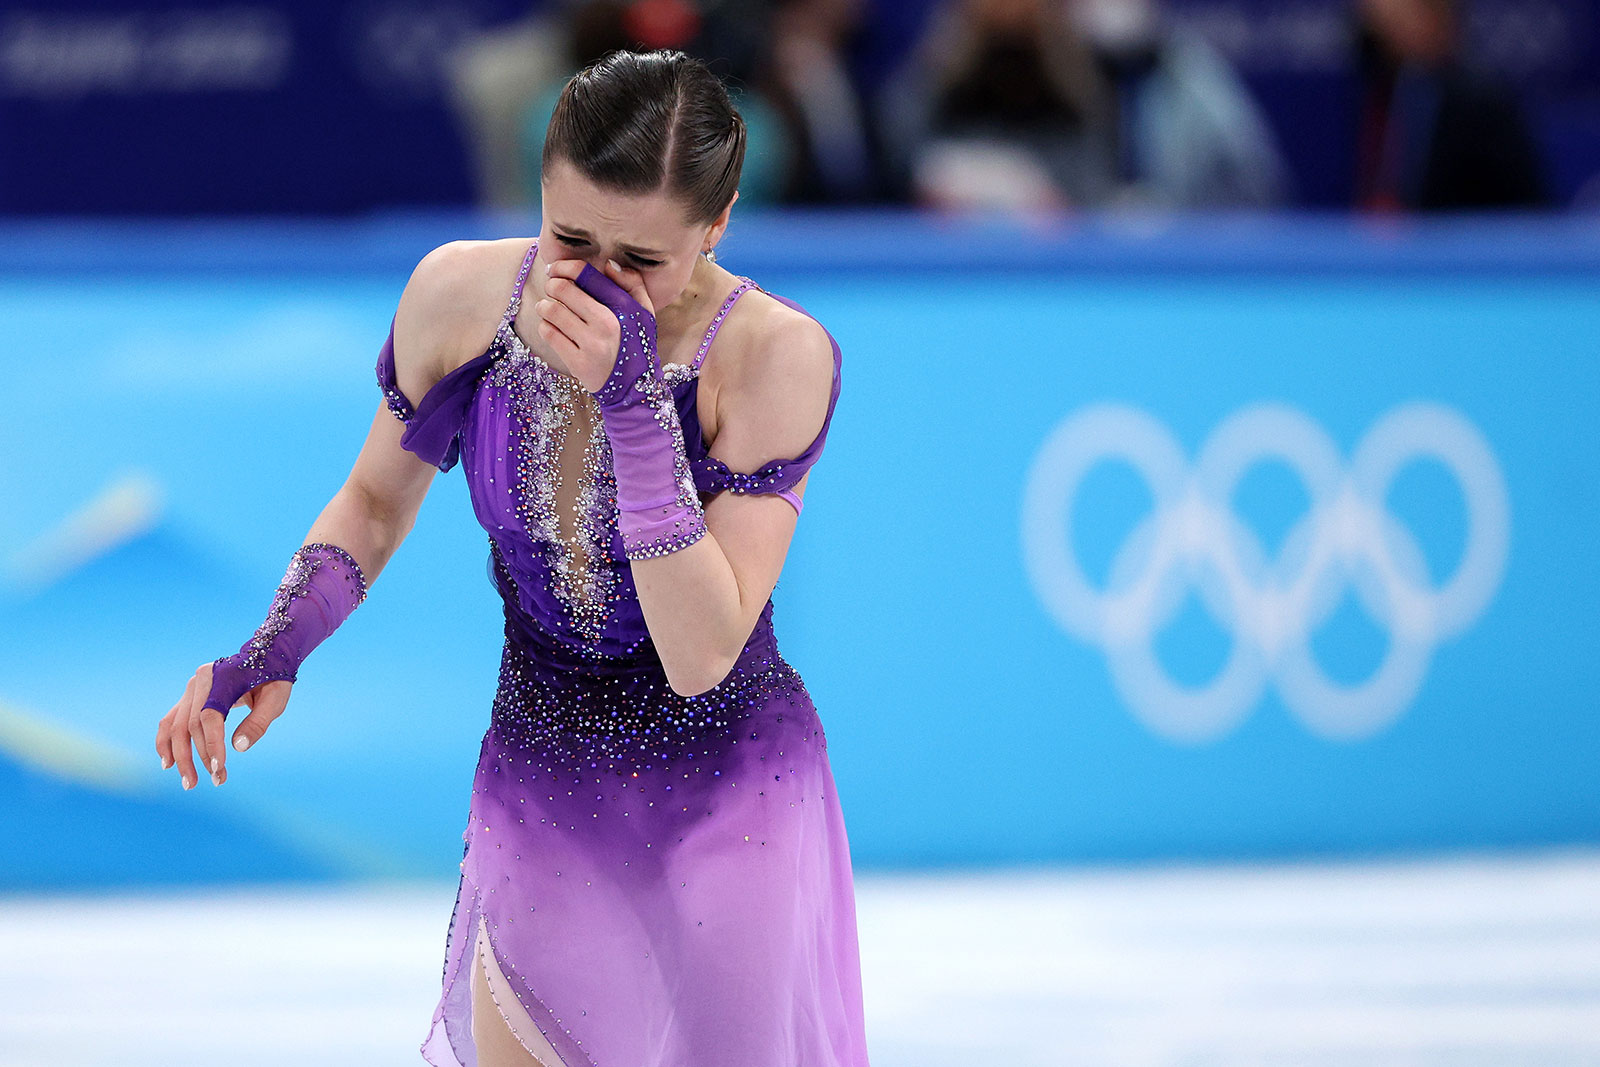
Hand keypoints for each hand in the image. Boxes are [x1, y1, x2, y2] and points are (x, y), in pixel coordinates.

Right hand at [155, 660, 291, 788]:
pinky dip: (167, 742)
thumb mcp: (276, 700)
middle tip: (215, 780)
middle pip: (190, 724)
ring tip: (189, 782)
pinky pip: (171, 720)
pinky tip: (169, 764)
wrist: (266, 657)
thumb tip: (238, 747)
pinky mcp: (188, 697)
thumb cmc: (274, 680)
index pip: (210, 716)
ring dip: (179, 755)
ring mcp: (191, 688)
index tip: (219, 768)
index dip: (212, 743)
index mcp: (223, 677)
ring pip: (176, 725)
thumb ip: (258, 722)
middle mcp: (201, 680)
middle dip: (199, 756)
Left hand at [533, 258, 654, 393]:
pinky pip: (549, 334)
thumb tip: (609, 265)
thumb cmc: (636, 344)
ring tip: (549, 309)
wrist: (635, 388)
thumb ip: (633, 284)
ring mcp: (591, 344)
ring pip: (550, 310)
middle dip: (551, 285)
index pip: (584, 273)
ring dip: (545, 306)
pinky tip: (553, 329)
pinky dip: (546, 327)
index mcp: (622, 306)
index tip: (557, 270)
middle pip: (562, 288)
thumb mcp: (645, 313)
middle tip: (552, 290)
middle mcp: (606, 323)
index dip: (564, 266)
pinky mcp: (577, 363)